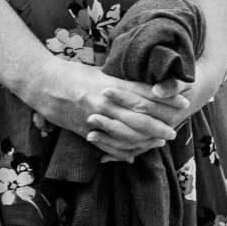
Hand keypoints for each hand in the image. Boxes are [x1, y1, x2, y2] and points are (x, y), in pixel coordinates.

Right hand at [21, 56, 187, 158]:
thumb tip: (146, 85)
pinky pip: (106, 143)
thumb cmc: (74, 73)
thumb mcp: (101, 72)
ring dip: (145, 139)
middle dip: (160, 124)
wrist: (42, 83)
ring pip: (125, 132)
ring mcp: (94, 117)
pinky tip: (133, 153)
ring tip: (160, 141)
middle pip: (139, 115)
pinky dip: (121, 150)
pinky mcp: (83, 129)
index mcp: (111, 84)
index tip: (184, 102)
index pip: (145, 93)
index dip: (166, 98)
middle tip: (175, 130)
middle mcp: (105, 101)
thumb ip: (122, 80)